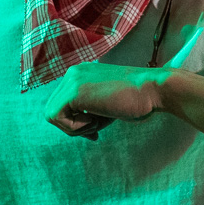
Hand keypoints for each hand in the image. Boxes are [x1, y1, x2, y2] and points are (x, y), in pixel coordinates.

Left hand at [43, 63, 170, 139]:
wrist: (151, 90)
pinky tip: (95, 121)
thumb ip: (87, 109)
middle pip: (53, 109)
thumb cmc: (135, 100)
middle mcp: (72, 73)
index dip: (74, 121)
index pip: (61, 103)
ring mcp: (71, 81)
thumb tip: (71, 128)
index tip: (95, 129)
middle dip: (72, 126)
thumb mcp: (105, 102)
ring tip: (97, 123)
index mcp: (79, 73)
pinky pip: (57, 118)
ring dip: (74, 127)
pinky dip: (75, 127)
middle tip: (94, 130)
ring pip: (52, 115)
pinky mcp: (74, 92)